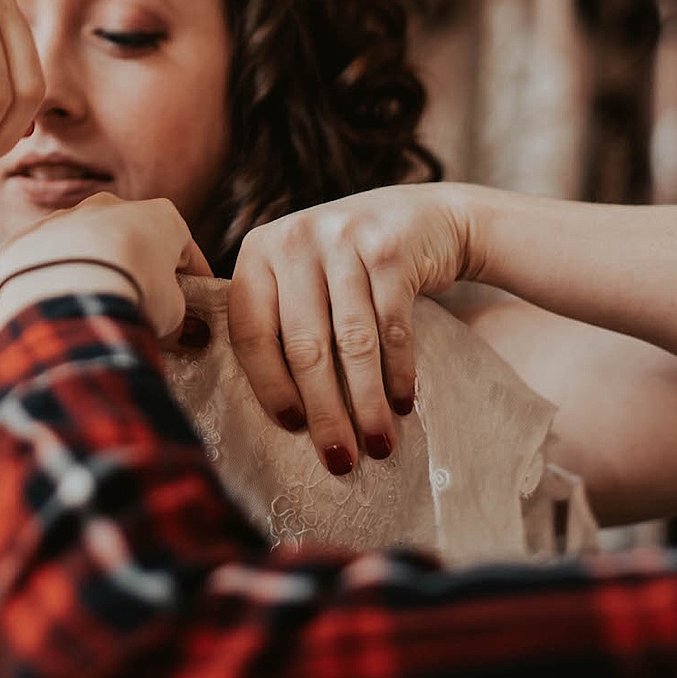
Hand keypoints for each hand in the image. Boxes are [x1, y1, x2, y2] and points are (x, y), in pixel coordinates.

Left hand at [0, 193, 213, 338]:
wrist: (66, 287)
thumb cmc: (135, 292)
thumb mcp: (173, 313)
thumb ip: (179, 317)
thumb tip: (180, 332)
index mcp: (160, 216)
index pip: (185, 251)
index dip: (194, 282)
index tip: (196, 309)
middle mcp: (112, 205)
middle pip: (135, 243)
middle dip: (140, 273)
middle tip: (143, 311)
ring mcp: (67, 216)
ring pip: (88, 248)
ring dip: (95, 273)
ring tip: (96, 311)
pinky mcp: (29, 236)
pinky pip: (49, 260)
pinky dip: (57, 280)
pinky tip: (59, 307)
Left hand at [227, 184, 474, 472]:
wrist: (426, 218)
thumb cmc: (350, 266)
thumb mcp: (303, 277)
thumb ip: (280, 321)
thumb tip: (278, 416)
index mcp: (258, 250)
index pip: (250, 330)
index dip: (269, 385)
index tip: (291, 428)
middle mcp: (295, 239)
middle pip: (304, 345)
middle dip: (324, 411)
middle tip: (339, 459)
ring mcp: (344, 239)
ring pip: (352, 342)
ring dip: (366, 403)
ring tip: (378, 445)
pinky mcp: (391, 249)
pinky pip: (393, 327)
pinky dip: (398, 373)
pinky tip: (403, 404)